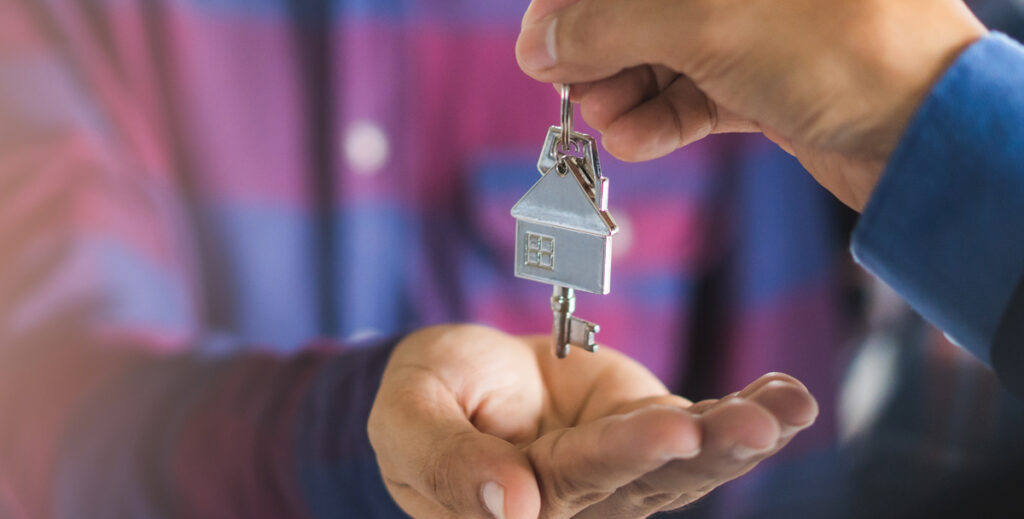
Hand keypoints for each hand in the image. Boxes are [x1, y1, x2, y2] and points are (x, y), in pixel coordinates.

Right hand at [368, 324, 816, 517]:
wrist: (460, 382)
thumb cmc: (427, 400)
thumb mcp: (410, 419)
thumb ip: (448, 462)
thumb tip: (509, 510)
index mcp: (523, 502)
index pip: (579, 482)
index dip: (625, 456)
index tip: (671, 428)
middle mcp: (586, 497)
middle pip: (653, 482)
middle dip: (706, 453)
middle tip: (752, 428)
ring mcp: (626, 467)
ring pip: (688, 464)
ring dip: (741, 436)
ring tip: (788, 409)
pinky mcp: (650, 431)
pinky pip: (701, 426)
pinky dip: (747, 410)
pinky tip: (789, 395)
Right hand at [515, 0, 985, 209]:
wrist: (921, 134)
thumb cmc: (839, 50)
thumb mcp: (706, 24)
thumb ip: (610, 26)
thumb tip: (537, 44)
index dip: (574, 6)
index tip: (541, 45)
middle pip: (631, 10)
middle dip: (595, 53)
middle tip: (574, 91)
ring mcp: (747, 29)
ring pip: (653, 55)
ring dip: (620, 93)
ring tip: (610, 121)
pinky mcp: (756, 80)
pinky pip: (685, 95)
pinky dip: (655, 120)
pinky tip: (637, 138)